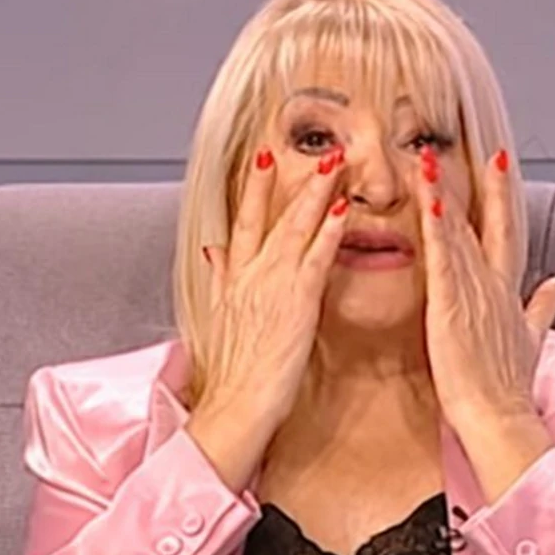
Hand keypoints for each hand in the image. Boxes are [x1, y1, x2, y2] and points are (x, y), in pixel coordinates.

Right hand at [185, 146, 348, 493]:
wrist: (237, 405)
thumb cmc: (235, 371)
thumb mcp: (221, 317)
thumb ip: (221, 280)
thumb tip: (213, 252)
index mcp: (235, 279)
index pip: (243, 222)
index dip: (254, 189)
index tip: (263, 159)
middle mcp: (252, 274)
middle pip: (272, 216)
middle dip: (294, 179)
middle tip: (318, 149)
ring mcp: (273, 285)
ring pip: (295, 228)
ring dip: (316, 192)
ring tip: (335, 162)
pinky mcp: (296, 302)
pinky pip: (315, 258)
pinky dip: (327, 231)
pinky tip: (341, 209)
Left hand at [417, 147, 554, 499]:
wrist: (500, 417)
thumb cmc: (509, 385)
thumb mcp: (534, 337)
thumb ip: (547, 304)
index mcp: (507, 290)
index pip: (506, 231)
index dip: (501, 194)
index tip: (496, 160)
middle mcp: (493, 284)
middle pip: (486, 223)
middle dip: (479, 182)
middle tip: (469, 141)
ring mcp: (473, 293)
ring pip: (459, 233)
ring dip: (445, 193)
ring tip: (430, 158)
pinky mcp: (451, 306)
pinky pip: (443, 257)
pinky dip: (436, 226)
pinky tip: (427, 199)